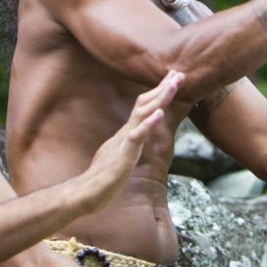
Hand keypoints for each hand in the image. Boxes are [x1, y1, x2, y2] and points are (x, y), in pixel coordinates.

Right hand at [74, 72, 183, 205]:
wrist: (86, 193)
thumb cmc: (103, 176)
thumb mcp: (121, 153)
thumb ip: (130, 142)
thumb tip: (136, 133)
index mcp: (128, 133)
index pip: (145, 107)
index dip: (159, 92)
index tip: (173, 78)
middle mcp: (127, 133)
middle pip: (145, 105)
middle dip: (163, 89)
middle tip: (180, 73)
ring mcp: (124, 144)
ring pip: (142, 116)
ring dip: (159, 99)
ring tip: (173, 85)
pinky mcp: (123, 158)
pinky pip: (135, 139)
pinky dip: (147, 125)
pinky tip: (159, 115)